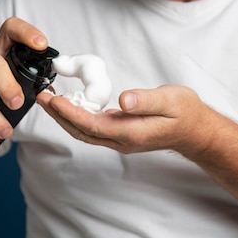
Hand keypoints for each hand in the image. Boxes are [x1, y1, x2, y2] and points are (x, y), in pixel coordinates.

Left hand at [38, 85, 213, 154]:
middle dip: (59, 115)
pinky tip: (70, 104)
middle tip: (41, 97)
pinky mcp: (119, 134)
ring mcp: (119, 139)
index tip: (54, 100)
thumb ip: (147, 100)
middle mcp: (121, 140)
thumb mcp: (171, 100)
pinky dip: (76, 116)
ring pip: (84, 131)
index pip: (92, 124)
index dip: (70, 113)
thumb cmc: (185, 113)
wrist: (195, 130)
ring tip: (49, 100)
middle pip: (81, 131)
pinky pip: (91, 128)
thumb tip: (124, 100)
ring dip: (64, 117)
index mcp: (131, 133)